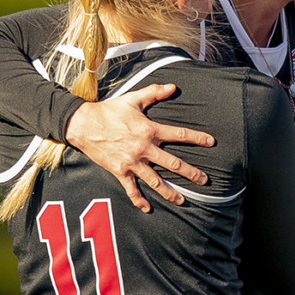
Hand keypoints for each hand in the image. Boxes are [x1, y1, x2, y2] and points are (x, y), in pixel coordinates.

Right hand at [65, 82, 213, 211]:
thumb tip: (172, 86)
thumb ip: (154, 92)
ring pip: (155, 181)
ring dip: (169, 191)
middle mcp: (144, 149)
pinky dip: (138, 199)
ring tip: (182, 200)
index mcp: (149, 130)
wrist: (83, 124)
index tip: (211, 142)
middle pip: (172, 163)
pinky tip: (147, 208)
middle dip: (190, 172)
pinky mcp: (120, 171)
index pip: (178, 134)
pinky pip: (131, 189)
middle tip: (204, 180)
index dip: (196, 137)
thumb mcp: (132, 99)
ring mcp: (132, 162)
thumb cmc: (109, 111)